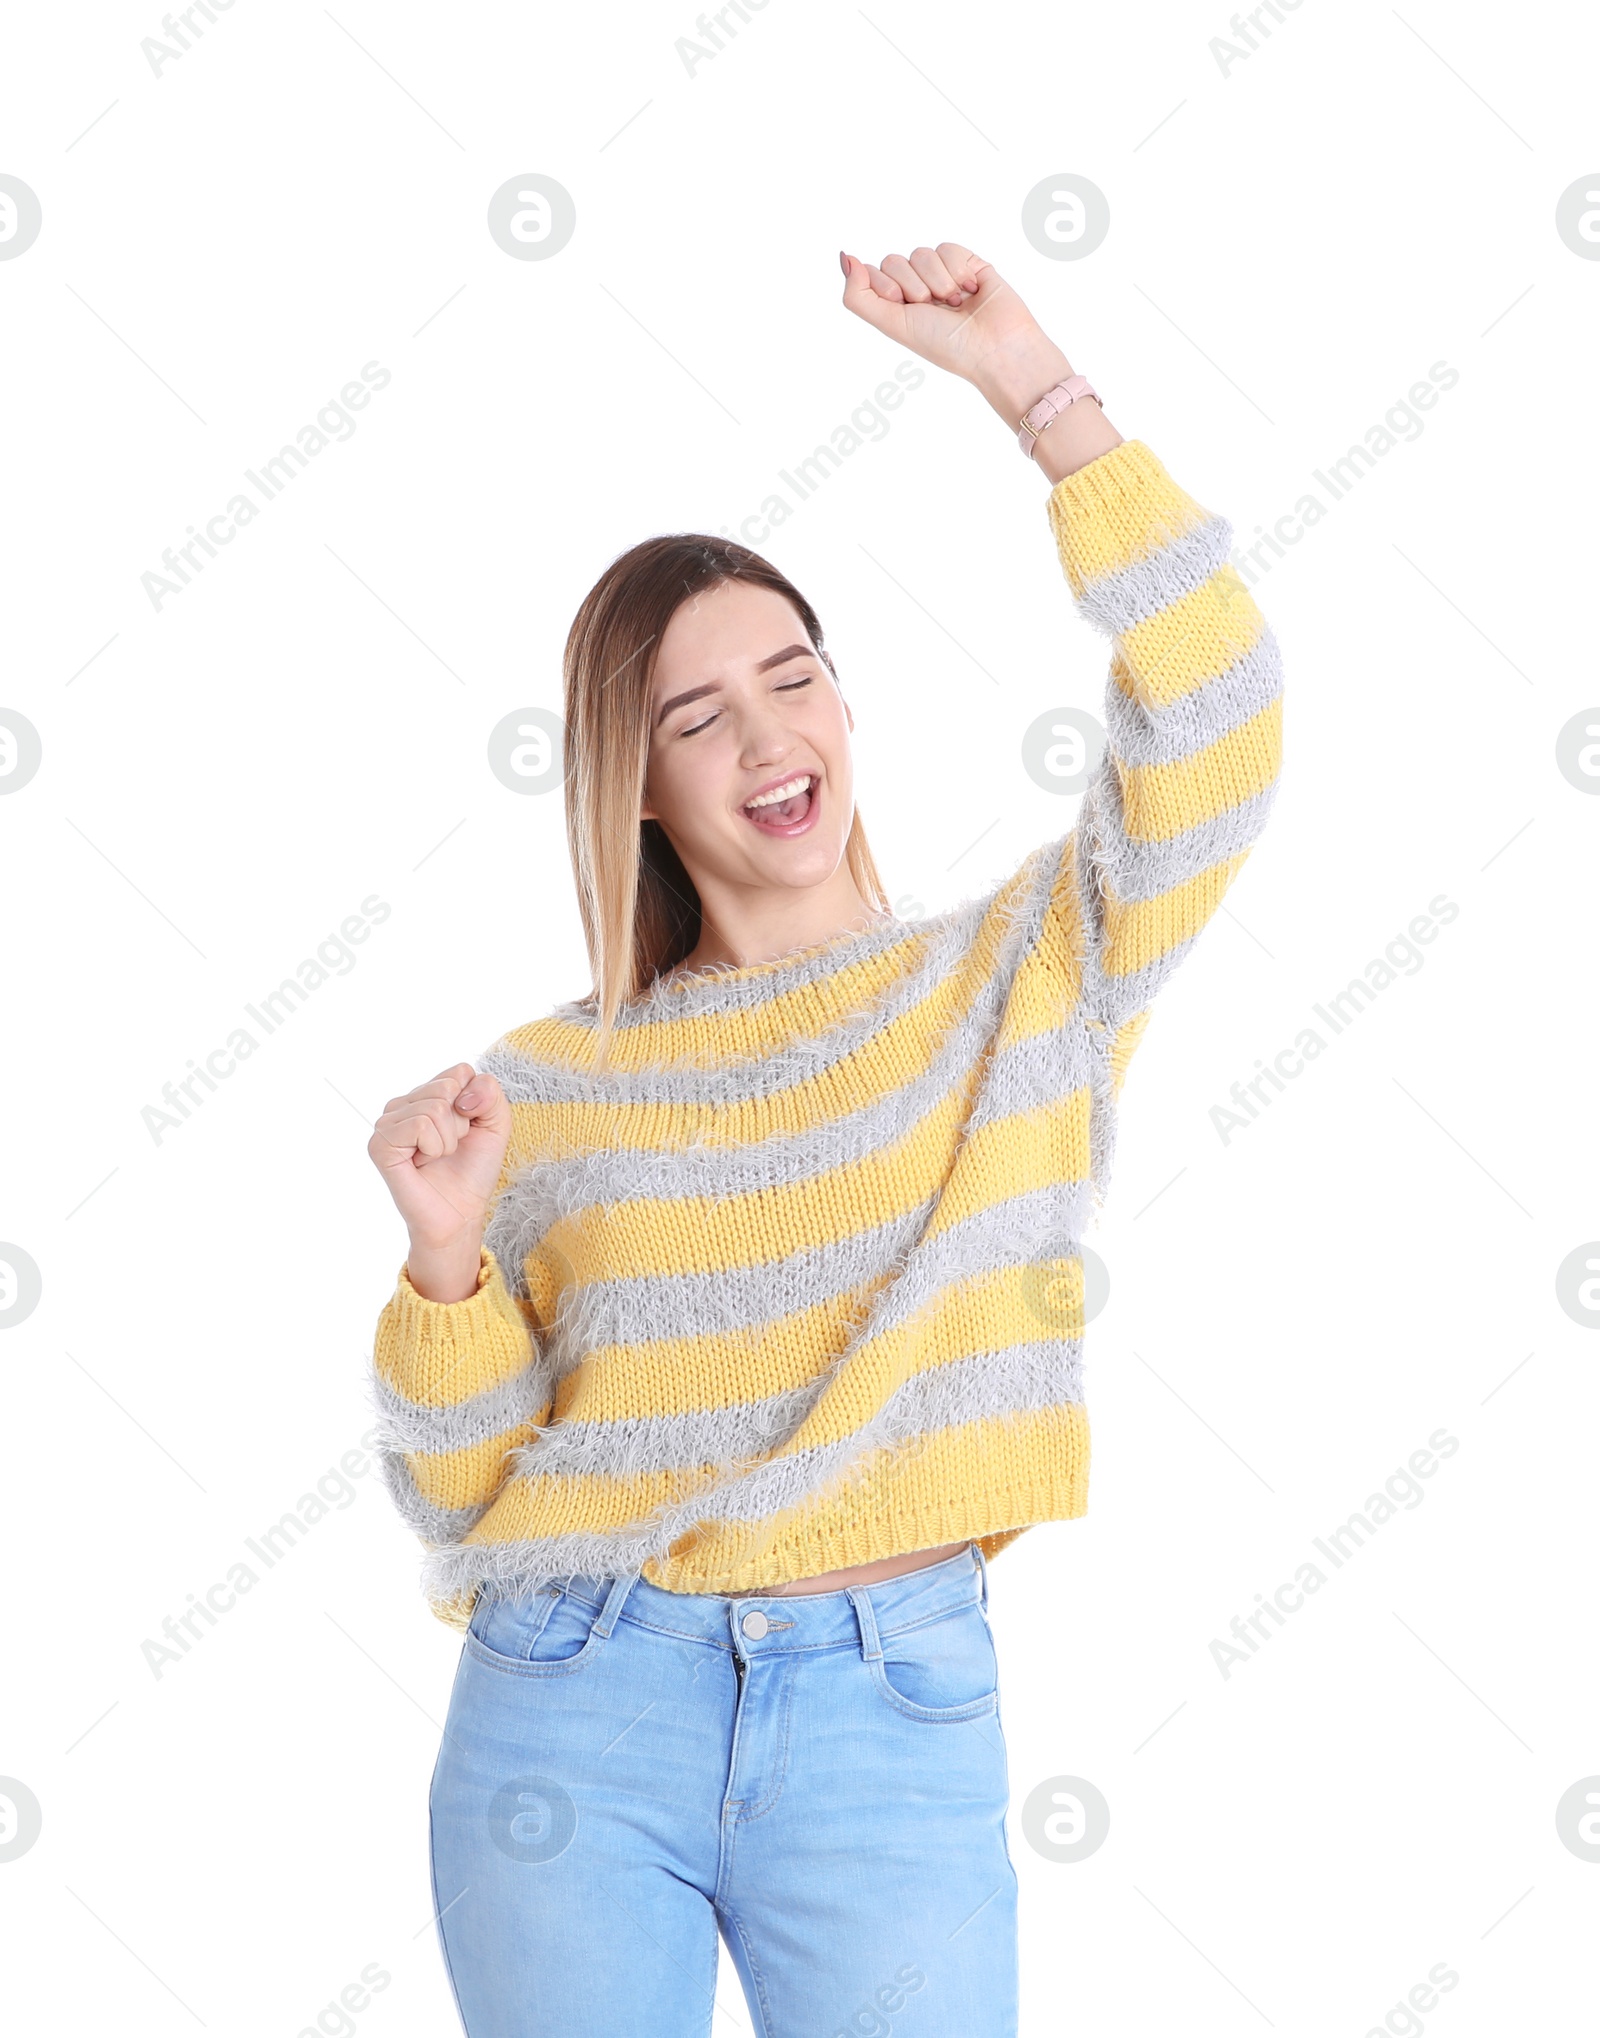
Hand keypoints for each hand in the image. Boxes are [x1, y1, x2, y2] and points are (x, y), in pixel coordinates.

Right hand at [368, 1062, 510, 1253]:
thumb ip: (490, 1092)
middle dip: (461, 1123)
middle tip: (450, 1148)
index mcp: (427, 1095)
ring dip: (448, 1139)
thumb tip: (461, 1093)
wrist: (460, 1212)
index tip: (467, 1130)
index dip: (475, 1103)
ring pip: (434, 1107)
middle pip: (447, 1087)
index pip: (459, 1071)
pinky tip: (423, 1162)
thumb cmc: (473, 1170)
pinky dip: (434, 1146)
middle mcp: (403, 1105)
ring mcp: (388, 1123)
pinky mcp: (380, 1144)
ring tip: (437, 1156)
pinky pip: (419, 1125)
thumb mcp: (496, 1124)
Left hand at [839, 241, 1068, 408]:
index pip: (873, 273)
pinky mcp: (967, 262)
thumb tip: (845, 258)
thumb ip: (858, 297)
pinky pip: (947, 248)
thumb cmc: (946, 345)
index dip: (887, 287)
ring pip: (921, 253)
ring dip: (938, 281)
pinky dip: (958, 270)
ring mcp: (942, 274)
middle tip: (933, 309)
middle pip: (894, 260)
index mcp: (897, 306)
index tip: (904, 306)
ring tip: (955, 304)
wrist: (994, 346)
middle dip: (913, 286)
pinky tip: (971, 289)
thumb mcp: (892, 325)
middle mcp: (917, 288)